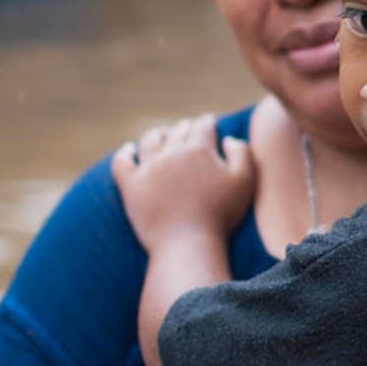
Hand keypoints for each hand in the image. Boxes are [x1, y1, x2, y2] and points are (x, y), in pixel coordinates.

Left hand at [112, 116, 256, 250]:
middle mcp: (171, 153)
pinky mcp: (131, 186)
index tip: (208, 121)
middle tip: (188, 128)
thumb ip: (242, 153)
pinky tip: (128, 150)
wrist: (188, 244)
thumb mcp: (244, 182)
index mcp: (199, 150)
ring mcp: (148, 169)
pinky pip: (121, 162)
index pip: (202, 126)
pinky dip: (124, 153)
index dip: (206, 122)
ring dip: (157, 134)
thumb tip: (228, 138)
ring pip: (149, 140)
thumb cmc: (221, 216)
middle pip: (177, 131)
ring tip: (161, 134)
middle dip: (184, 127)